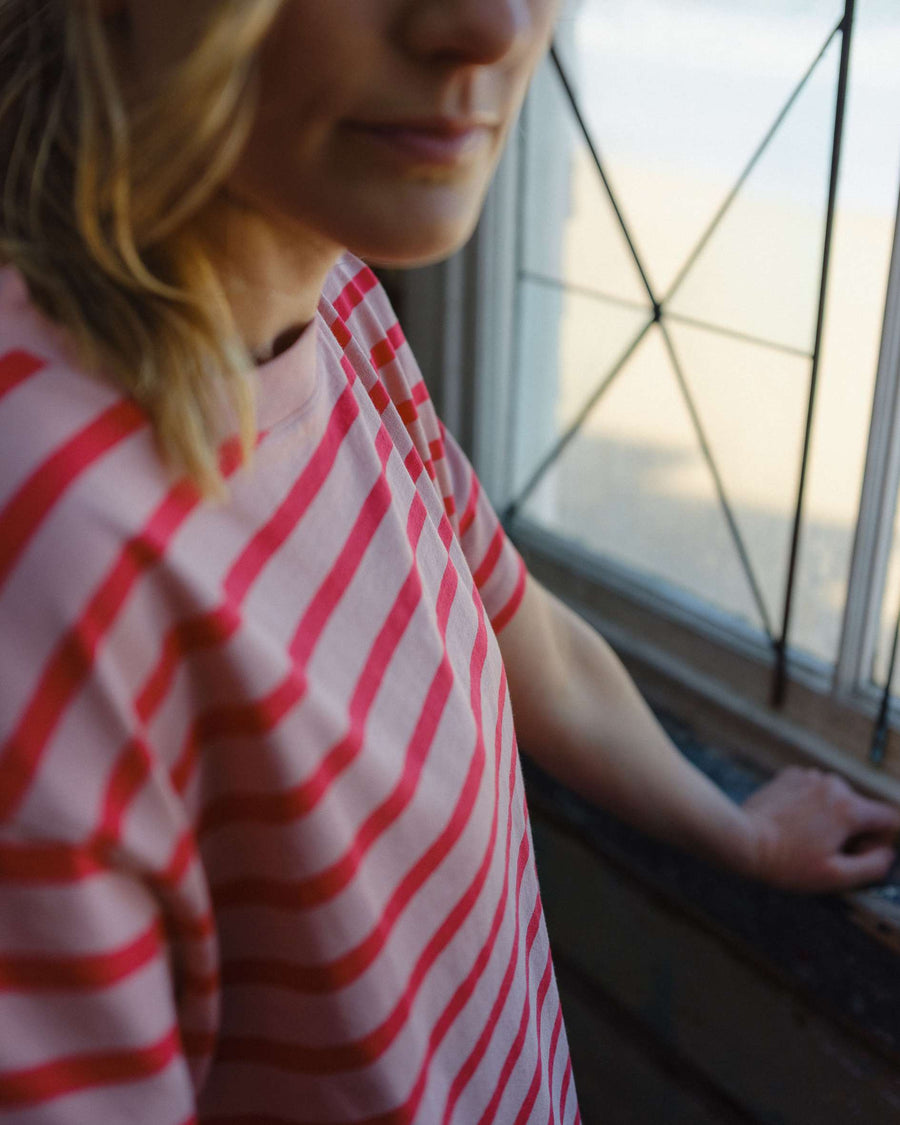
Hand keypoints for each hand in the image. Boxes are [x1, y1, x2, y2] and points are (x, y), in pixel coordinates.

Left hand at [740, 767, 899, 892]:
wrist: (742, 840)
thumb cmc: (788, 863)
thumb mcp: (836, 876)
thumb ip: (873, 865)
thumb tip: (888, 852)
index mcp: (849, 807)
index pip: (889, 818)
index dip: (880, 840)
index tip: (858, 854)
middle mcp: (833, 784)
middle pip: (861, 809)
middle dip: (852, 831)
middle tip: (824, 852)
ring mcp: (810, 776)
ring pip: (836, 799)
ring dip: (830, 817)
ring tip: (804, 839)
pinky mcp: (790, 775)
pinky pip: (814, 791)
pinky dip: (810, 806)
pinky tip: (791, 823)